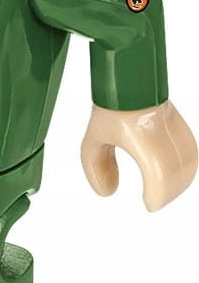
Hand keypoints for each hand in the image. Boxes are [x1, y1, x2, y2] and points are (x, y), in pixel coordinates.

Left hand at [81, 100, 197, 211]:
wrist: (127, 77)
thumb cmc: (110, 105)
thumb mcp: (94, 137)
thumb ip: (96, 166)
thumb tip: (107, 193)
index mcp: (140, 131)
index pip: (159, 170)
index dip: (158, 193)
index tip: (149, 205)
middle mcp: (162, 127)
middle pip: (178, 169)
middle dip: (168, 193)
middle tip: (153, 202)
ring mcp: (174, 124)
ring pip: (189, 160)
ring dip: (178, 182)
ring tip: (161, 193)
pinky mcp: (179, 123)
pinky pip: (191, 150)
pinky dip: (185, 168)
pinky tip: (173, 177)